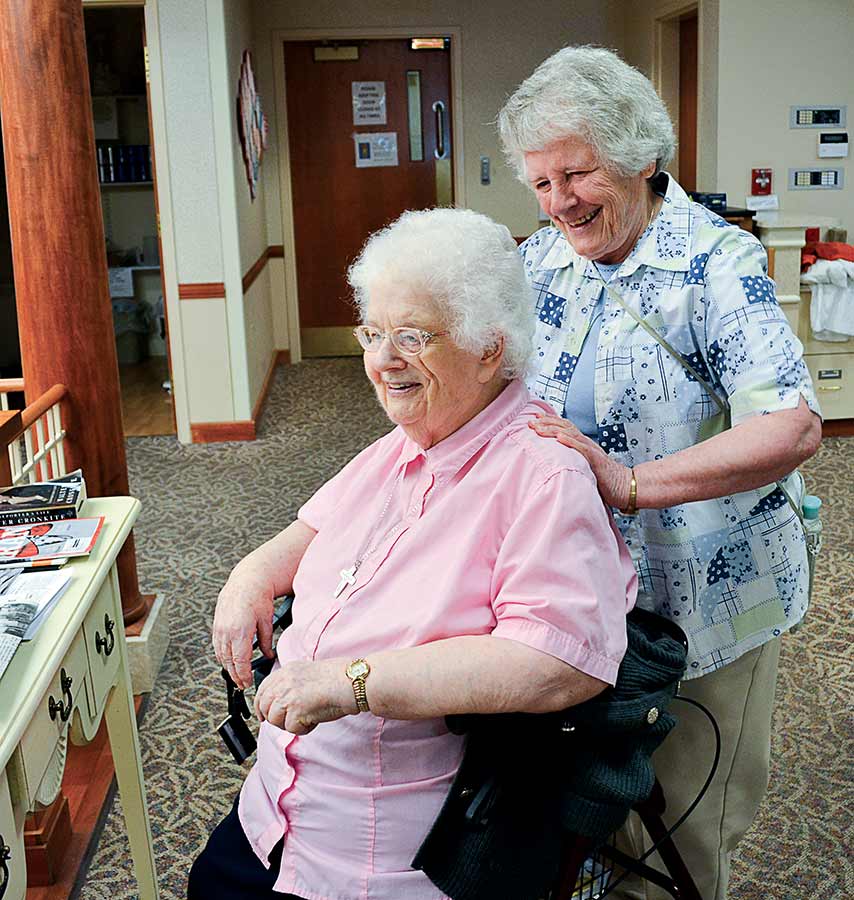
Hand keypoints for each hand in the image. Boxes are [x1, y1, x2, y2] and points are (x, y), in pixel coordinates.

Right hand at [212, 565, 274, 689]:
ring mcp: (219, 629)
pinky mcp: (216, 626)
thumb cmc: (258, 599)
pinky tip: (229, 660)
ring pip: (221, 655)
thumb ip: (267, 642)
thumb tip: (269, 657)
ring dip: (228, 667)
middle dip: (235, 675)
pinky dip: (222, 656)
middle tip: (242, 683)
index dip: (243, 675)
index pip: (240, 662)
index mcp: (241, 632)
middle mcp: (227, 632)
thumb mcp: (267, 621)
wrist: (246, 582)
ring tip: (236, 675)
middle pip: (228, 662)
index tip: (247, 683)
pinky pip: (217, 646)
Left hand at [254, 658, 356, 734]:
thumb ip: (293, 684)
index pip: (263, 689)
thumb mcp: (310, 673)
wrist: (354, 681)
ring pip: (275, 720)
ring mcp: (289, 694)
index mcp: (288, 670)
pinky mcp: (296, 709)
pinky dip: (304, 729)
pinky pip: (291, 729)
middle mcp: (285, 680)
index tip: (264, 715)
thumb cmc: (341, 678)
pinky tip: (315, 719)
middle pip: (264, 706)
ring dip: (290, 724)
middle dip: (275, 718)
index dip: (261, 705)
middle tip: (290, 721)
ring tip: (308, 717)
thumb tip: (282, 703)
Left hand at [528, 415, 633, 509]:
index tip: (534, 418)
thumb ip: (571, 462)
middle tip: (530, 421)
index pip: (565, 427)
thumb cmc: (605, 480)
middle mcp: (586, 443)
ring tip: (538, 428)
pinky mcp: (596, 460)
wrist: (626, 487)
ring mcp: (592, 450)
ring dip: (553, 430)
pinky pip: (582, 448)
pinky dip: (570, 442)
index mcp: (583, 444)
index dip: (550, 420)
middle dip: (546, 422)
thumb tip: (553, 464)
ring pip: (571, 434)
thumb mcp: (584, 467)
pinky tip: (559, 438)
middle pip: (565, 427)